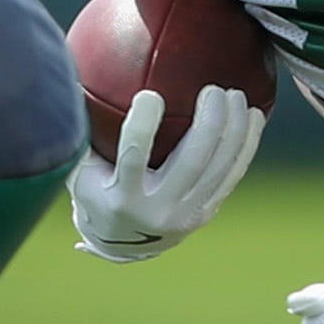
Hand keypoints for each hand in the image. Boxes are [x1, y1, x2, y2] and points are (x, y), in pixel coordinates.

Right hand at [70, 86, 264, 262]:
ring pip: (219, 167)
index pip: (133, 159)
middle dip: (209, 123)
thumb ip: (82, 134)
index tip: (151, 95)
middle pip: (192, 161)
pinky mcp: (206, 212)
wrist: (121, 244)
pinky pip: (232, 174)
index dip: (143, 127)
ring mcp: (186, 214)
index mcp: (122, 198)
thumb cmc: (97, 193)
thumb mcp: (81, 170)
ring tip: (236, 96)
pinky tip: (253, 117)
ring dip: (232, 129)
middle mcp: (158, 210)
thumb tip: (69, 79)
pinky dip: (246, 145)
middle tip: (213, 90)